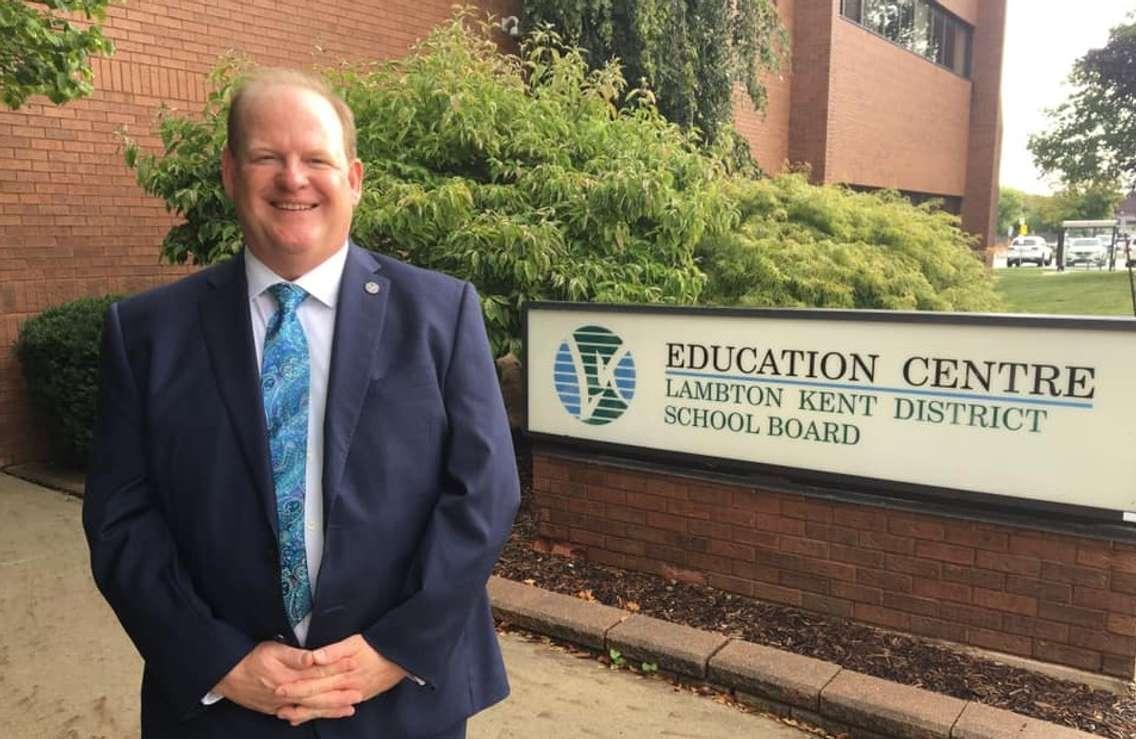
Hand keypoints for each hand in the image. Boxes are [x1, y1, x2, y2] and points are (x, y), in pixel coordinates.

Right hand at [213, 641, 357, 716]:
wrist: (225, 676)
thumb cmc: (250, 658)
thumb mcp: (271, 649)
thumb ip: (295, 655)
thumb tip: (315, 657)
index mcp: (288, 677)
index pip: (318, 673)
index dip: (337, 669)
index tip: (353, 664)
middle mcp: (287, 694)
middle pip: (318, 695)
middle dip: (340, 694)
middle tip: (359, 692)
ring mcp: (281, 704)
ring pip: (310, 708)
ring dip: (331, 709)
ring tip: (349, 708)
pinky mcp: (275, 709)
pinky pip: (298, 714)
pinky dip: (313, 716)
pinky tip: (324, 715)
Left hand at [274, 634, 407, 725]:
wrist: (401, 657)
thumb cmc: (377, 646)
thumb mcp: (356, 642)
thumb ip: (333, 650)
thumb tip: (314, 658)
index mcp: (342, 672)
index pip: (314, 681)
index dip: (296, 686)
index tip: (279, 688)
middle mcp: (346, 687)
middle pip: (317, 697)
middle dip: (297, 703)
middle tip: (277, 708)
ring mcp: (352, 694)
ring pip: (325, 706)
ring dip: (307, 712)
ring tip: (289, 717)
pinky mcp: (358, 697)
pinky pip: (336, 708)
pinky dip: (323, 713)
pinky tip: (311, 715)